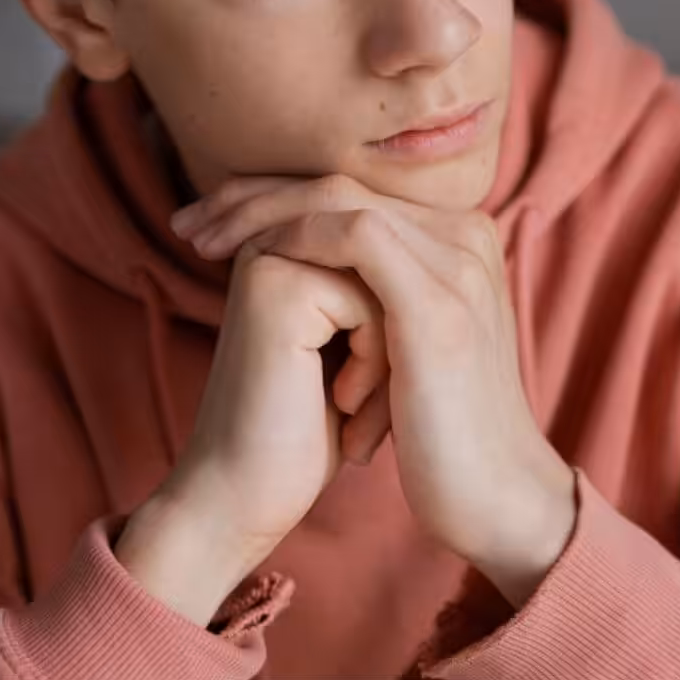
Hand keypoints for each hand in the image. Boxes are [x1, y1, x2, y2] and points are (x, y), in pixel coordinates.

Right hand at [114, 227, 387, 625]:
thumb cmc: (306, 434)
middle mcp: (274, 239)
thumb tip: (446, 252)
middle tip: (357, 404)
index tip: (357, 388)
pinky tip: (342, 405)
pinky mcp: (278, 287)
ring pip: (387, 282)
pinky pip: (372, 305)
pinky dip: (375, 364)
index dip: (398, 326)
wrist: (245, 498)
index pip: (391, 259)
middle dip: (394, 340)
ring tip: (354, 409)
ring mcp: (271, 257)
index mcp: (288, 244)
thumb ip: (381, 289)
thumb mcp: (356, 348)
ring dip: (390, 356)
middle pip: (391, 266)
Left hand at [173, 175, 577, 605]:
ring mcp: (458, 264)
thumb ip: (374, 295)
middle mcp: (466, 236)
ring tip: (201, 244)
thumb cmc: (440, 430)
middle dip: (252, 196)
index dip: (273, 196)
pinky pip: (355, 235)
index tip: (207, 221)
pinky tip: (254, 261)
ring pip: (340, 197)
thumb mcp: (406, 345)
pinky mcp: (437, 302)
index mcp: (458, 240)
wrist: (493, 496)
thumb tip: (302, 272)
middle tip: (186, 223)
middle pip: (341, 182)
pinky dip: (295, 240)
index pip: (352, 189)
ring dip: (259, 215)